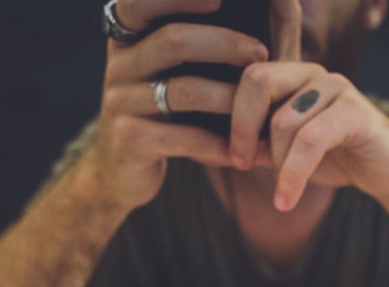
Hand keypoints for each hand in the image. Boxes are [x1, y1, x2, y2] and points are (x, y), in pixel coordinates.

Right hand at [78, 0, 291, 210]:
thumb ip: (202, 39)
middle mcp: (119, 63)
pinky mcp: (129, 139)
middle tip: (261, 54)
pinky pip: (185, 137)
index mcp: (128, 36)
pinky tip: (245, 150)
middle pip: (174, 40)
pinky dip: (220, 144)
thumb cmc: (163, 111)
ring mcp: (120, 101)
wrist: (119, 169)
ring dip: (230, 98)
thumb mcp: (171, 72)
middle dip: (225, 44)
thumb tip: (269, 4)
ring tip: (262, 107)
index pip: (142, 2)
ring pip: (184, 90)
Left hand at [229, 62, 388, 211]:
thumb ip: (252, 147)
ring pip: (283, 121)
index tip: (230, 156)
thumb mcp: (283, 155)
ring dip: (276, 164)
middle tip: (240, 163)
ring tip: (282, 192)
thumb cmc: (336, 160)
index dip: (230, 116)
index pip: (245, 78)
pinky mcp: (355, 111)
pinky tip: (287, 200)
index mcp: (292, 77)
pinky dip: (292, 175)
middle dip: (241, 127)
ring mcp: (336, 87)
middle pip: (257, 81)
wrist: (388, 173)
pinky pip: (310, 140)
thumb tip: (204, 149)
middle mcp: (312, 73)